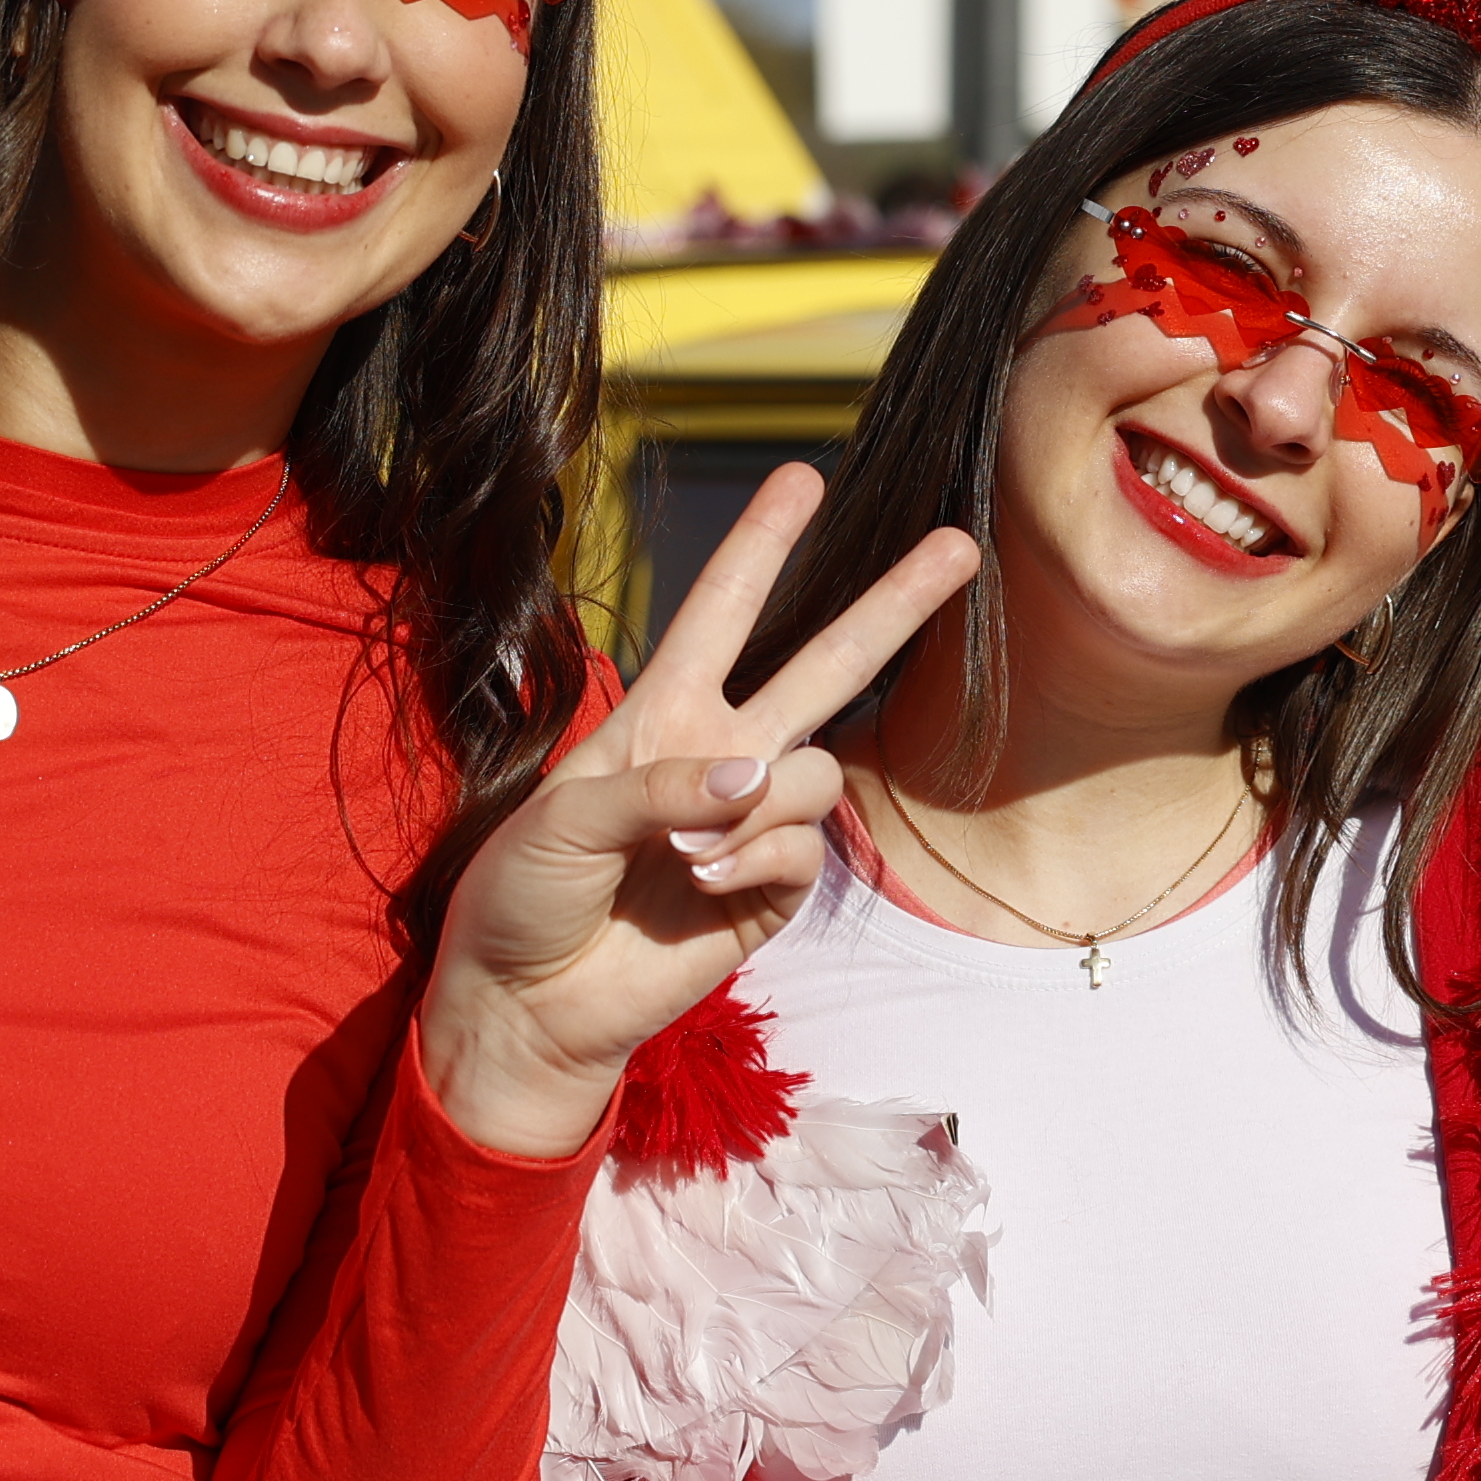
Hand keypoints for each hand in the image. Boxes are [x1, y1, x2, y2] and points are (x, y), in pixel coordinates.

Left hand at [414, 467, 978, 1157]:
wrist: (527, 1003)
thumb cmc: (523, 895)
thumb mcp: (564, 816)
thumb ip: (662, 783)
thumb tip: (759, 777)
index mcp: (660, 714)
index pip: (721, 610)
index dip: (761, 543)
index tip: (802, 476)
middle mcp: (719, 754)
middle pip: (823, 663)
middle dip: (890, 604)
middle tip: (957, 545)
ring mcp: (752, 823)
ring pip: (817, 771)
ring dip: (759, 806)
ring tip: (683, 856)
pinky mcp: (773, 891)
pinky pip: (804, 850)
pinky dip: (754, 862)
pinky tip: (699, 887)